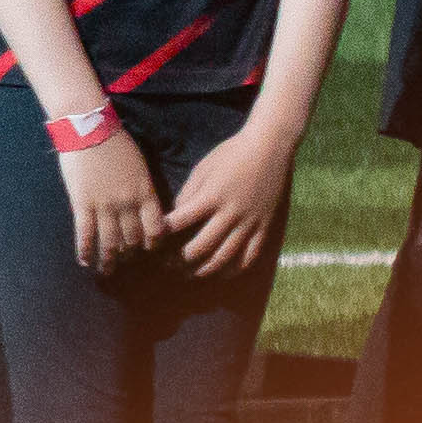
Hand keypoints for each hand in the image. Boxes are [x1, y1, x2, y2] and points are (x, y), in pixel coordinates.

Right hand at [58, 121, 164, 269]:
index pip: (155, 229)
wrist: (89, 129)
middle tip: (126, 262)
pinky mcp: (82, 204)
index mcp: (145, 194)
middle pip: (132, 238)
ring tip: (107, 270)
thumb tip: (144, 210)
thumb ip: (143, 191)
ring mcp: (104, 206)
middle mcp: (128, 204)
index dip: (152, 243)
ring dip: (109, 260)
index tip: (147, 249)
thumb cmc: (116, 143)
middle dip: (130, 253)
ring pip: (110, 242)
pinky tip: (85, 262)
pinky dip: (86, 251)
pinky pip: (85, 233)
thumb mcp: (140, 167)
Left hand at [163, 121, 296, 280]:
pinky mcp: (265, 227)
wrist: (269, 149)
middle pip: (202, 246)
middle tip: (168, 265)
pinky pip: (250, 256)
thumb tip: (175, 216)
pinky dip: (235, 268)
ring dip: (205, 269)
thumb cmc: (231, 154)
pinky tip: (222, 273)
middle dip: (181, 259)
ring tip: (190, 273)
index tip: (153, 239)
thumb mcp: (203, 168)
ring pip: (225, 257)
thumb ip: (188, 194)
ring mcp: (250, 223)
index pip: (180, 221)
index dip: (163, 233)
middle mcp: (230, 213)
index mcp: (211, 196)